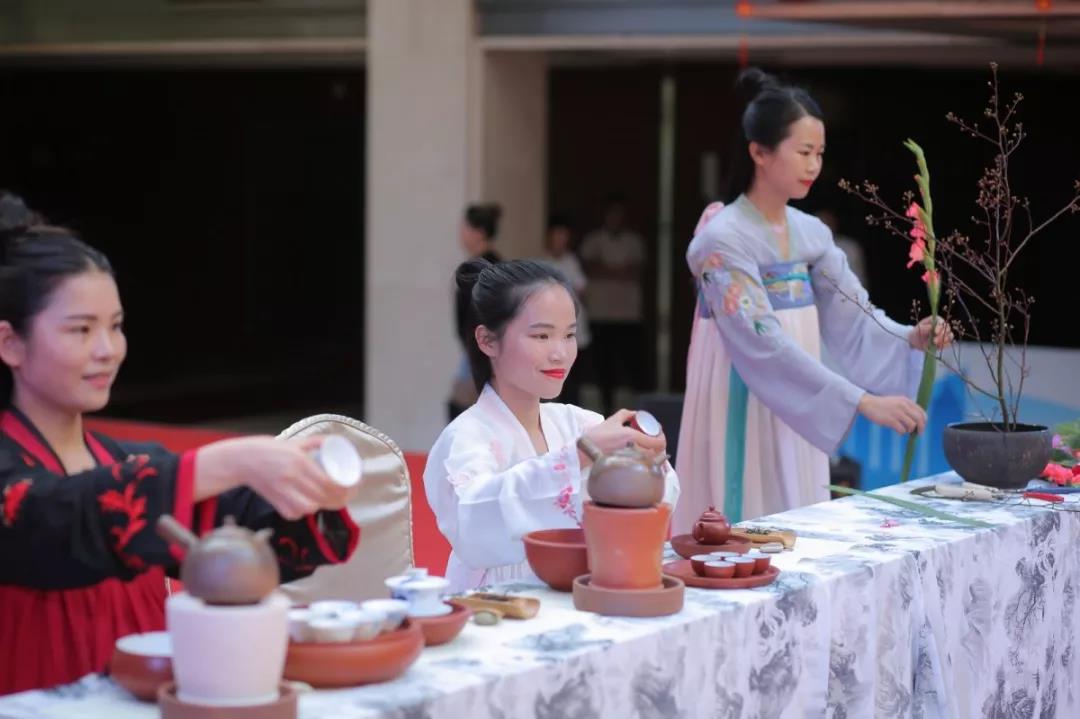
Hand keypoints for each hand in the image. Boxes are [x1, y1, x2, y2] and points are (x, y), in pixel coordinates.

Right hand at [196, 435, 349, 520]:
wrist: (242, 460)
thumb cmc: (269, 450)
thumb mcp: (294, 443)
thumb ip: (314, 442)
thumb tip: (334, 442)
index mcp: (299, 462)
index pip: (328, 482)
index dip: (345, 488)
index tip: (353, 486)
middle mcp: (292, 478)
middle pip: (323, 497)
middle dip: (340, 499)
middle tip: (347, 495)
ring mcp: (282, 492)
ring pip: (310, 508)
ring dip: (322, 505)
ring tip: (329, 499)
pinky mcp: (274, 502)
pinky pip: (294, 514)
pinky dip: (303, 512)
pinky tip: (309, 505)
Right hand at [579, 409, 666, 465]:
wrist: (584, 452)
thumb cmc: (597, 435)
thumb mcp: (612, 420)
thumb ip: (625, 414)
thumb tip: (636, 413)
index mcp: (633, 437)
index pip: (658, 442)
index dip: (662, 438)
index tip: (659, 434)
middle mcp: (634, 450)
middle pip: (657, 452)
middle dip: (657, 445)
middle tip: (653, 439)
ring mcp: (631, 461)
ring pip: (651, 460)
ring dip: (652, 453)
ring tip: (646, 446)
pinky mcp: (626, 467)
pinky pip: (641, 464)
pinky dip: (644, 459)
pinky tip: (639, 455)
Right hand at [857, 394, 926, 434]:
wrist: (868, 403)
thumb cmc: (882, 405)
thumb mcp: (897, 401)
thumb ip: (907, 408)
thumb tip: (917, 421)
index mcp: (906, 401)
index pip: (921, 412)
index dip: (924, 422)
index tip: (921, 427)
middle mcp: (903, 406)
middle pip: (919, 420)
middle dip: (920, 428)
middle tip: (918, 434)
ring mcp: (897, 413)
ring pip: (912, 425)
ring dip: (909, 430)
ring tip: (904, 430)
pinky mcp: (890, 420)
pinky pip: (902, 430)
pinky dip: (901, 432)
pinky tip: (897, 431)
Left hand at [909, 316, 953, 350]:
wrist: (915, 341)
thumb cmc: (917, 332)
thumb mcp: (919, 328)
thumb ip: (926, 327)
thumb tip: (932, 327)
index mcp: (936, 320)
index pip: (942, 322)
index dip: (940, 327)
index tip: (935, 332)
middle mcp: (942, 326)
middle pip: (948, 329)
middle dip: (942, 335)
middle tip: (934, 340)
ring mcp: (944, 334)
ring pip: (950, 336)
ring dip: (944, 340)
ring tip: (935, 343)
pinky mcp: (944, 341)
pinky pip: (949, 343)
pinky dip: (945, 345)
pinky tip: (938, 346)